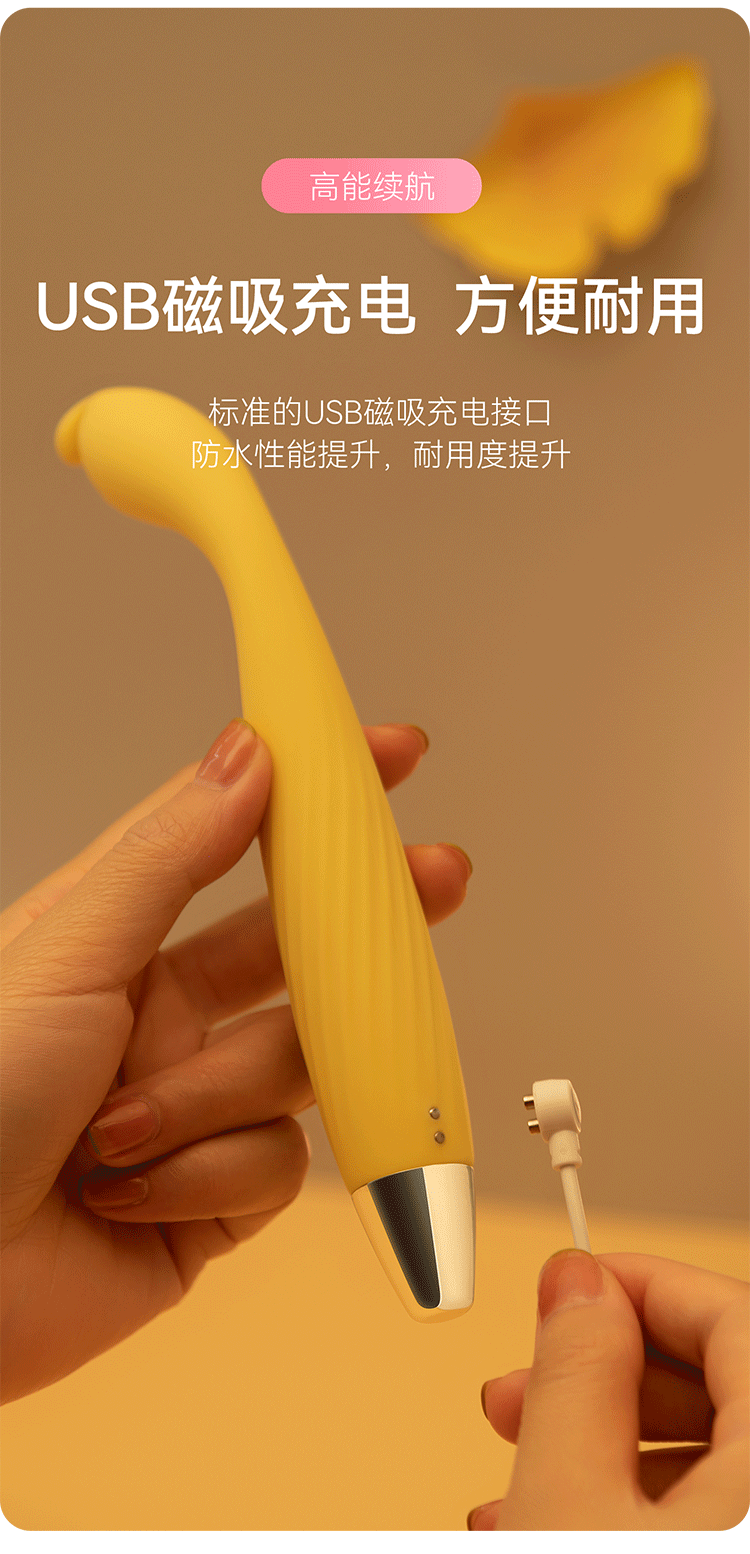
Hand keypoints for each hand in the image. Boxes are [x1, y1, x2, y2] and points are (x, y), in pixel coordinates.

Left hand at [1, 718, 471, 1403]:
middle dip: (354, 927)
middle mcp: (155, 1014)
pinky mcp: (212, 1199)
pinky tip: (131, 1197)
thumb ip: (168, 858)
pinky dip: (208, 1178)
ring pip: (290, 1066)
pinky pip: (276, 1165)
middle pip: (291, 950)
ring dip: (214, 1097)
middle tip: (435, 880)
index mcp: (110, 940)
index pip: (226, 839)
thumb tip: (248, 756)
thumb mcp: (63, 957)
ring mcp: (190, 1105)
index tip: (385, 754)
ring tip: (122, 1127)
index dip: (305, 794)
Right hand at [469, 1250, 748, 1529]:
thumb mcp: (569, 1507)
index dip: (643, 1285)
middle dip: (613, 1373)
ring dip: (616, 1443)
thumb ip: (577, 1376)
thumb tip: (578, 1286)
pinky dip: (649, 1502)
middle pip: (727, 1380)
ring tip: (525, 1465)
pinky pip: (719, 1514)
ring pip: (720, 1454)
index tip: (573, 1287)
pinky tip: (570, 1518)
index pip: (736, 1314)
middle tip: (531, 1384)